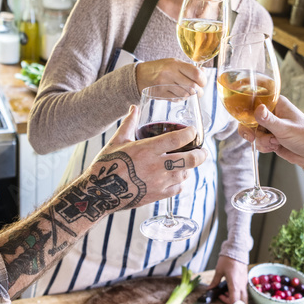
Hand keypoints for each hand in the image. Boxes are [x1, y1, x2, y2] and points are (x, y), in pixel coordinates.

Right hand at [88, 105, 207, 208]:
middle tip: (202, 150)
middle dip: (201, 154)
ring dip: (189, 168)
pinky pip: (177, 188)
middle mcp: (157, 166)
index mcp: (148, 149)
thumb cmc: (107, 165)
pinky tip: (175, 177)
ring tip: (187, 163)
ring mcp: (159, 182)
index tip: (193, 131)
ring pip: (186, 174)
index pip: (178, 138)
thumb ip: (129, 123)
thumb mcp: (117, 141)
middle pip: (191, 159)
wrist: (100, 193)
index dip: (190, 133)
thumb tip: (134, 107)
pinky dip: (180, 182)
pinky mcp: (158, 195)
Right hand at [135, 58, 205, 97]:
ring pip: (185, 94)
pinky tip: (178, 94)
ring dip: (190, 95)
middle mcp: (170, 73)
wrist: (139, 75)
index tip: (202, 82)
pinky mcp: (160, 94)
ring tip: (188, 92)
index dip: (203, 80)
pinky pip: (177, 99)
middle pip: (192, 86)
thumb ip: (188, 68)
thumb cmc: (159, 68)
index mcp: (175, 64)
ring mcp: (164, 85)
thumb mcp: (173, 63)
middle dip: (199, 91)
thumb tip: (204, 72)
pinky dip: (181, 98)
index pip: (196, 73)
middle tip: (199, 92)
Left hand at [210, 255, 247, 303]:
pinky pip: (243, 290)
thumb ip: (214, 281)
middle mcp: (241, 285)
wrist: (237, 250)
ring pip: (244, 296)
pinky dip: (237, 291)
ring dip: (236, 297)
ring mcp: (245, 282)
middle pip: (242, 302)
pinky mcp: (245, 279)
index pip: (234, 301)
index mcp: (235, 284)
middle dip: (233, 302)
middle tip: (224, 295)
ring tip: (226, 290)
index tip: (220, 295)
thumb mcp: (219, 270)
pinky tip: (230, 285)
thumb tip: (210, 288)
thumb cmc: (228, 259)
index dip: (227, 302)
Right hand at [238, 96, 303, 174]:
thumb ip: (269, 120)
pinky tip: (275, 147)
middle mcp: (272, 112)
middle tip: (252, 137)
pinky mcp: (270, 138)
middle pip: (249, 118)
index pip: (254, 99)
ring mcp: (270, 126)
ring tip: (276, 143)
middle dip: (251, 130)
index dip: (245, 107)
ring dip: (262, 140)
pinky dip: (264, 146)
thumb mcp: (285, 128)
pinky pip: (258, 141)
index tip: (242, 116)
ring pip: (253, 132)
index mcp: (276, 103)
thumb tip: (257, 109)